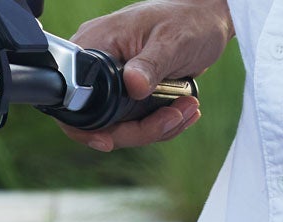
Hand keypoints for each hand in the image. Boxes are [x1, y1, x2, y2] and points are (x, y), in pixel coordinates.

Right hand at [62, 0, 229, 151]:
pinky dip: (161, 123)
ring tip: (188, 109)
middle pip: (100, 121)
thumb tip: (133, 85)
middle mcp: (100, 65)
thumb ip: (150, 64)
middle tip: (174, 117)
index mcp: (96, 44)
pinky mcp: (131, 93)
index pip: (75, 96)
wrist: (207, 20)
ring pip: (122, 126)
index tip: (109, 141)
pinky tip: (185, 110)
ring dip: (157, 128)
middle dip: (139, 130)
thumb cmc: (189, 20)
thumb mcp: (171, 40)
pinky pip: (137, 121)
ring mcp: (115, 81)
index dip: (87, 128)